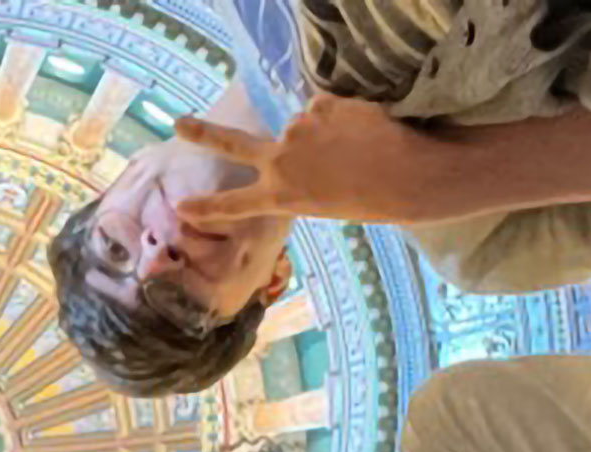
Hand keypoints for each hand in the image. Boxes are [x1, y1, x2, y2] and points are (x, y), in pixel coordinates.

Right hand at [173, 95, 461, 226]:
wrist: (411, 176)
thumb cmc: (374, 199)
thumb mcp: (325, 200)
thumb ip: (301, 175)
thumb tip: (296, 140)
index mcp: (281, 196)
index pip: (234, 204)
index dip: (206, 206)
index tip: (181, 207)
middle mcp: (280, 162)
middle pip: (233, 143)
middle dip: (202, 133)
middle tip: (180, 123)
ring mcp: (298, 130)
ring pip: (302, 123)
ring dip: (322, 130)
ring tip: (353, 147)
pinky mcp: (320, 105)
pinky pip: (325, 106)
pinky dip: (341, 115)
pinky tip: (361, 130)